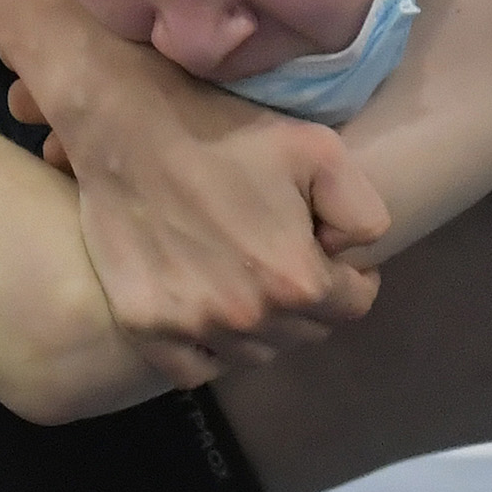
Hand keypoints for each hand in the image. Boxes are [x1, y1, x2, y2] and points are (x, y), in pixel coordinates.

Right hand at [30, 45, 387, 386]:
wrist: (128, 122)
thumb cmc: (227, 130)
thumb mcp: (322, 151)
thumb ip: (362, 214)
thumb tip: (350, 257)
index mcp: (296, 281)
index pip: (353, 305)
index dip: (351, 275)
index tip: (330, 251)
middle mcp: (245, 318)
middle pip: (305, 332)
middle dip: (308, 299)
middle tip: (285, 255)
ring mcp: (190, 328)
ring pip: (254, 353)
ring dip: (262, 325)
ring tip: (248, 278)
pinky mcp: (144, 327)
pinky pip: (194, 369)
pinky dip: (211, 350)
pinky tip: (211, 311)